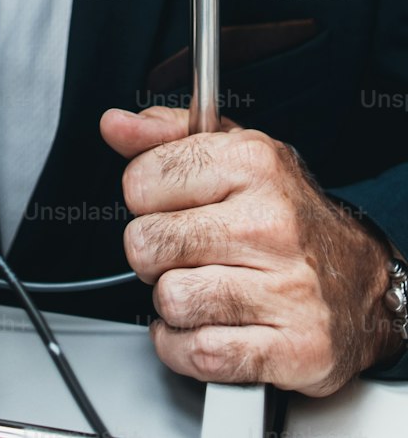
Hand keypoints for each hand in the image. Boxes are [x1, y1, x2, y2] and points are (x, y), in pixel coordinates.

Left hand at [100, 105, 402, 395]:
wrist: (362, 284)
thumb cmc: (287, 216)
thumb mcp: (233, 153)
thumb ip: (166, 135)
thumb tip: (116, 126)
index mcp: (253, 163)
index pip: (141, 182)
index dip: (143, 198)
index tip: (167, 205)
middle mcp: (271, 223)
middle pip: (146, 244)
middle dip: (152, 254)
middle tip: (183, 252)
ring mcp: (285, 288)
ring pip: (169, 300)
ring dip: (173, 303)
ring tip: (203, 288)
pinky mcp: (291, 348)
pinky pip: (198, 352)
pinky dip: (187, 347)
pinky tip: (208, 326)